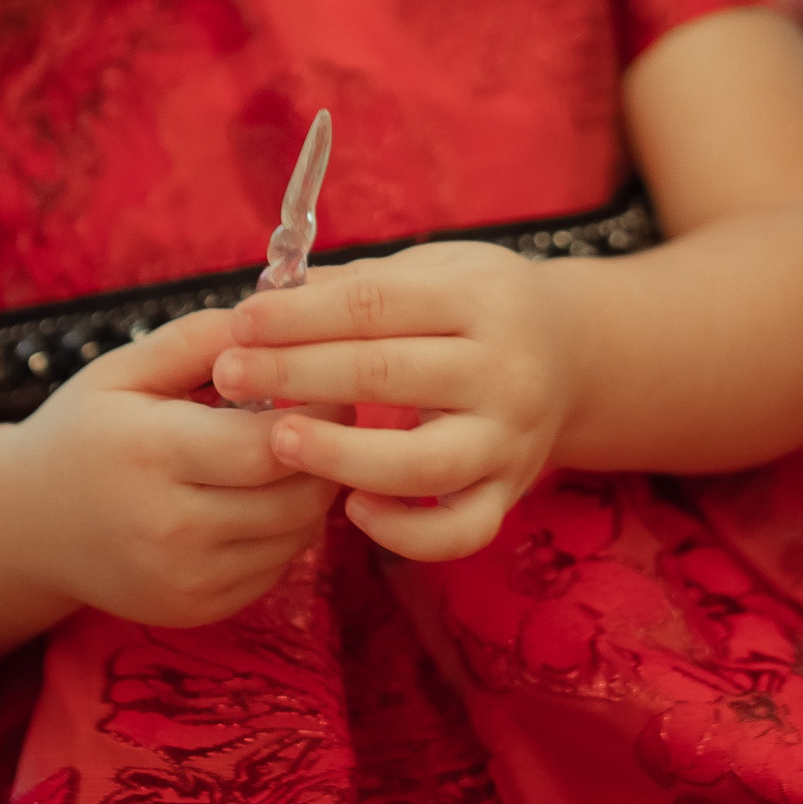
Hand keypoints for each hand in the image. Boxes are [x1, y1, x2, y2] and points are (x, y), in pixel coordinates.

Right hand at [8, 309, 339, 627]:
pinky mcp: (196, 610)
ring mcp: (185, 578)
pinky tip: (263, 497)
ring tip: (295, 454)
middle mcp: (170, 528)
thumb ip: (201, 339)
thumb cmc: (83, 431)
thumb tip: (280, 320)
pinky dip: (285, 531)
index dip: (317, 414)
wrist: (26, 526)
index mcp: (153, 453)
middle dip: (327, 454)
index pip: (270, 445)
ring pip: (296, 536)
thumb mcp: (124, 369)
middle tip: (330, 418)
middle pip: (296, 497)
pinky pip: (275, 567)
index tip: (331, 385)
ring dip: (312, 493)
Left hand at [212, 244, 575, 561]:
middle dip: (295, 374)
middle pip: (386, 374)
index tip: (239, 322)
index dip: (300, 316)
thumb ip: (355, 286)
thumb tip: (265, 297)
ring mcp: (511, 439)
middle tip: (227, 377)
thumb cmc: (475, 306)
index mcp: (479, 300)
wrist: (574, 352)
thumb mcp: (432, 272)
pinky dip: (406, 532)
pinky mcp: (511, 492)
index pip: (375, 305)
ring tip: (276, 441)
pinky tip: (350, 511)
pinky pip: (460, 531)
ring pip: (422, 462)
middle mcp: (504, 370)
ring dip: (340, 454)